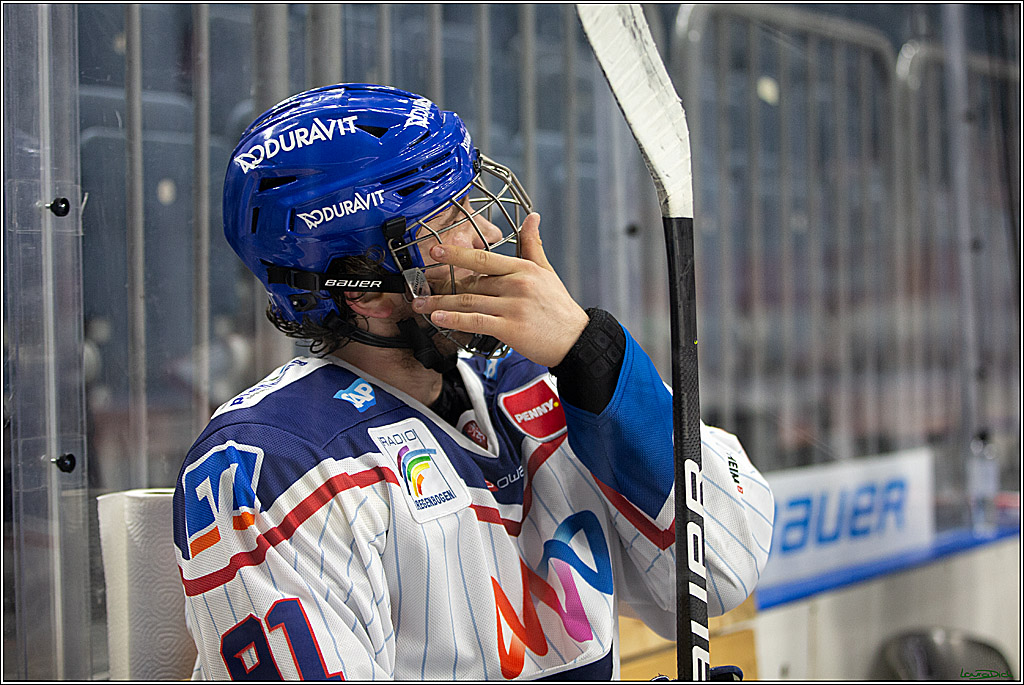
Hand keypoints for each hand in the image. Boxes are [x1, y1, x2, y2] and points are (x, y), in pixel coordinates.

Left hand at [411, 213, 589, 366]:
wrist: (576, 339)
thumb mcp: (547, 272)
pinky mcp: (511, 328)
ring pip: (468, 302)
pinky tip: (438, 319)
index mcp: (522, 269)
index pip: (484, 258)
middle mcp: (516, 285)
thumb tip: (533, 217)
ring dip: (439, 304)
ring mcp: (513, 307)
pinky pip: (476, 322)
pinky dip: (455, 320)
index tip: (436, 251)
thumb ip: (533, 245)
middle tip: (419, 289)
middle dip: (443, 287)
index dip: (457, 254)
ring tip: (420, 305)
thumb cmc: (559, 307)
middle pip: (471, 283)